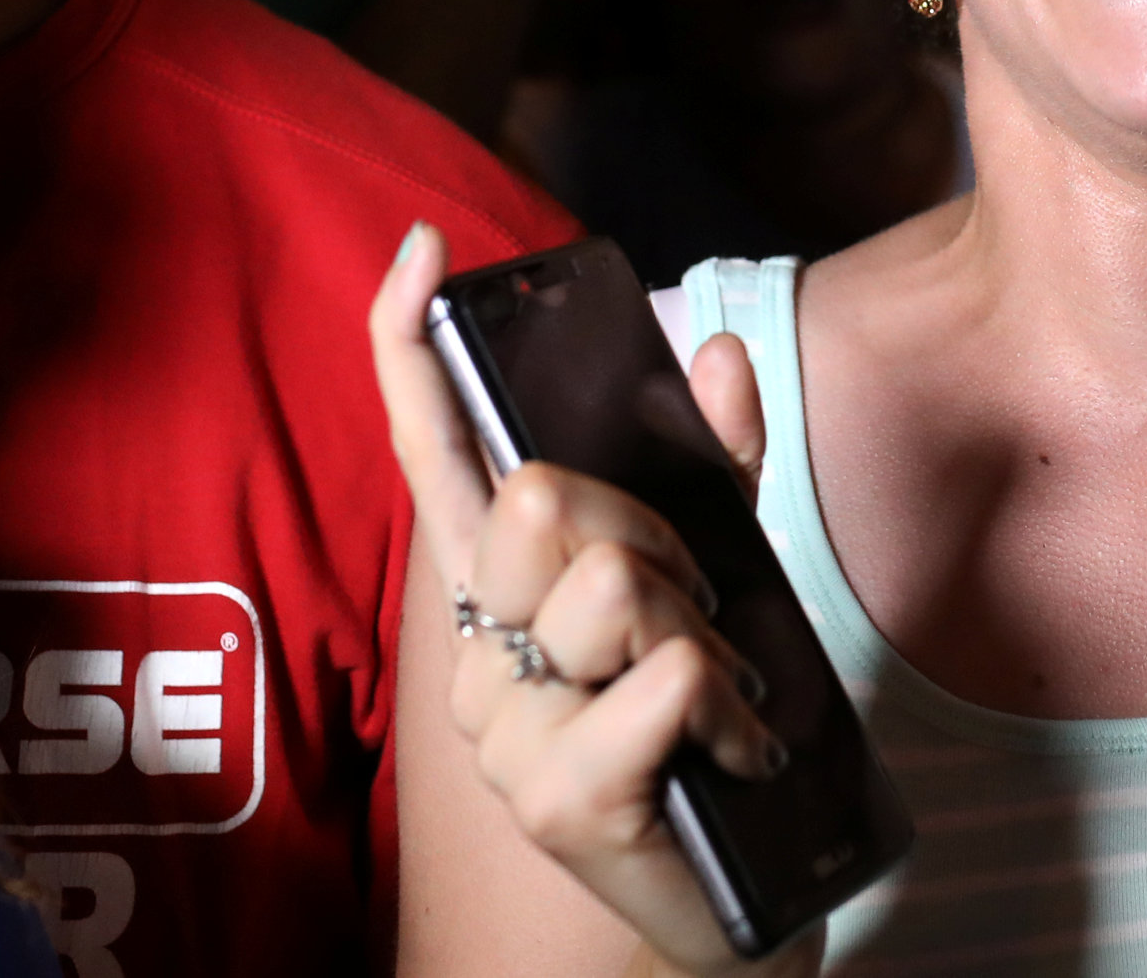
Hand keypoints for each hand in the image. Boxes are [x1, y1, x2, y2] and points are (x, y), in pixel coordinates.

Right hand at [368, 225, 813, 976]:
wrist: (726, 895)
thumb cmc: (705, 729)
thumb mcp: (722, 580)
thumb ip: (714, 473)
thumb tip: (713, 356)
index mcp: (506, 588)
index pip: (438, 455)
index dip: (414, 352)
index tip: (424, 253)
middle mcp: (482, 650)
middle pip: (541, 500)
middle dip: (651, 534)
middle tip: (697, 612)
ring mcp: (506, 726)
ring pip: (611, 584)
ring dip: (701, 626)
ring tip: (717, 694)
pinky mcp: (555, 795)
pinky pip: (662, 676)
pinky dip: (724, 699)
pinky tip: (732, 746)